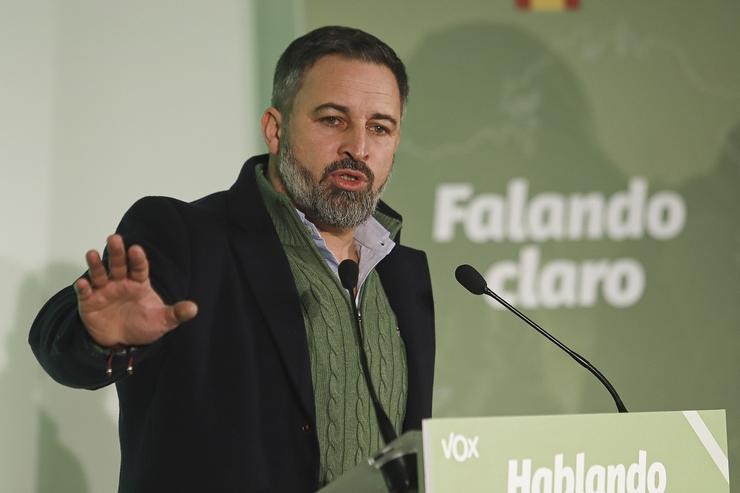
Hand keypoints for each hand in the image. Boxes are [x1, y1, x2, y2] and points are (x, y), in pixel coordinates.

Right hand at [74, 234, 197, 347]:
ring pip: (99, 274)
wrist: (122, 343)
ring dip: (95, 264)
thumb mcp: (163, 321)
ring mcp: (104, 291)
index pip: (139, 268)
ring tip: (91, 254)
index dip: (137, 259)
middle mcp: (120, 283)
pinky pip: (84, 293)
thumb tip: (194, 308)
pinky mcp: (89, 302)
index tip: (136, 249)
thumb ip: (176, 314)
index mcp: (139, 284)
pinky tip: (82, 283)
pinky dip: (82, 288)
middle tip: (114, 238)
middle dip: (116, 252)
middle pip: (118, 265)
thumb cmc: (143, 326)